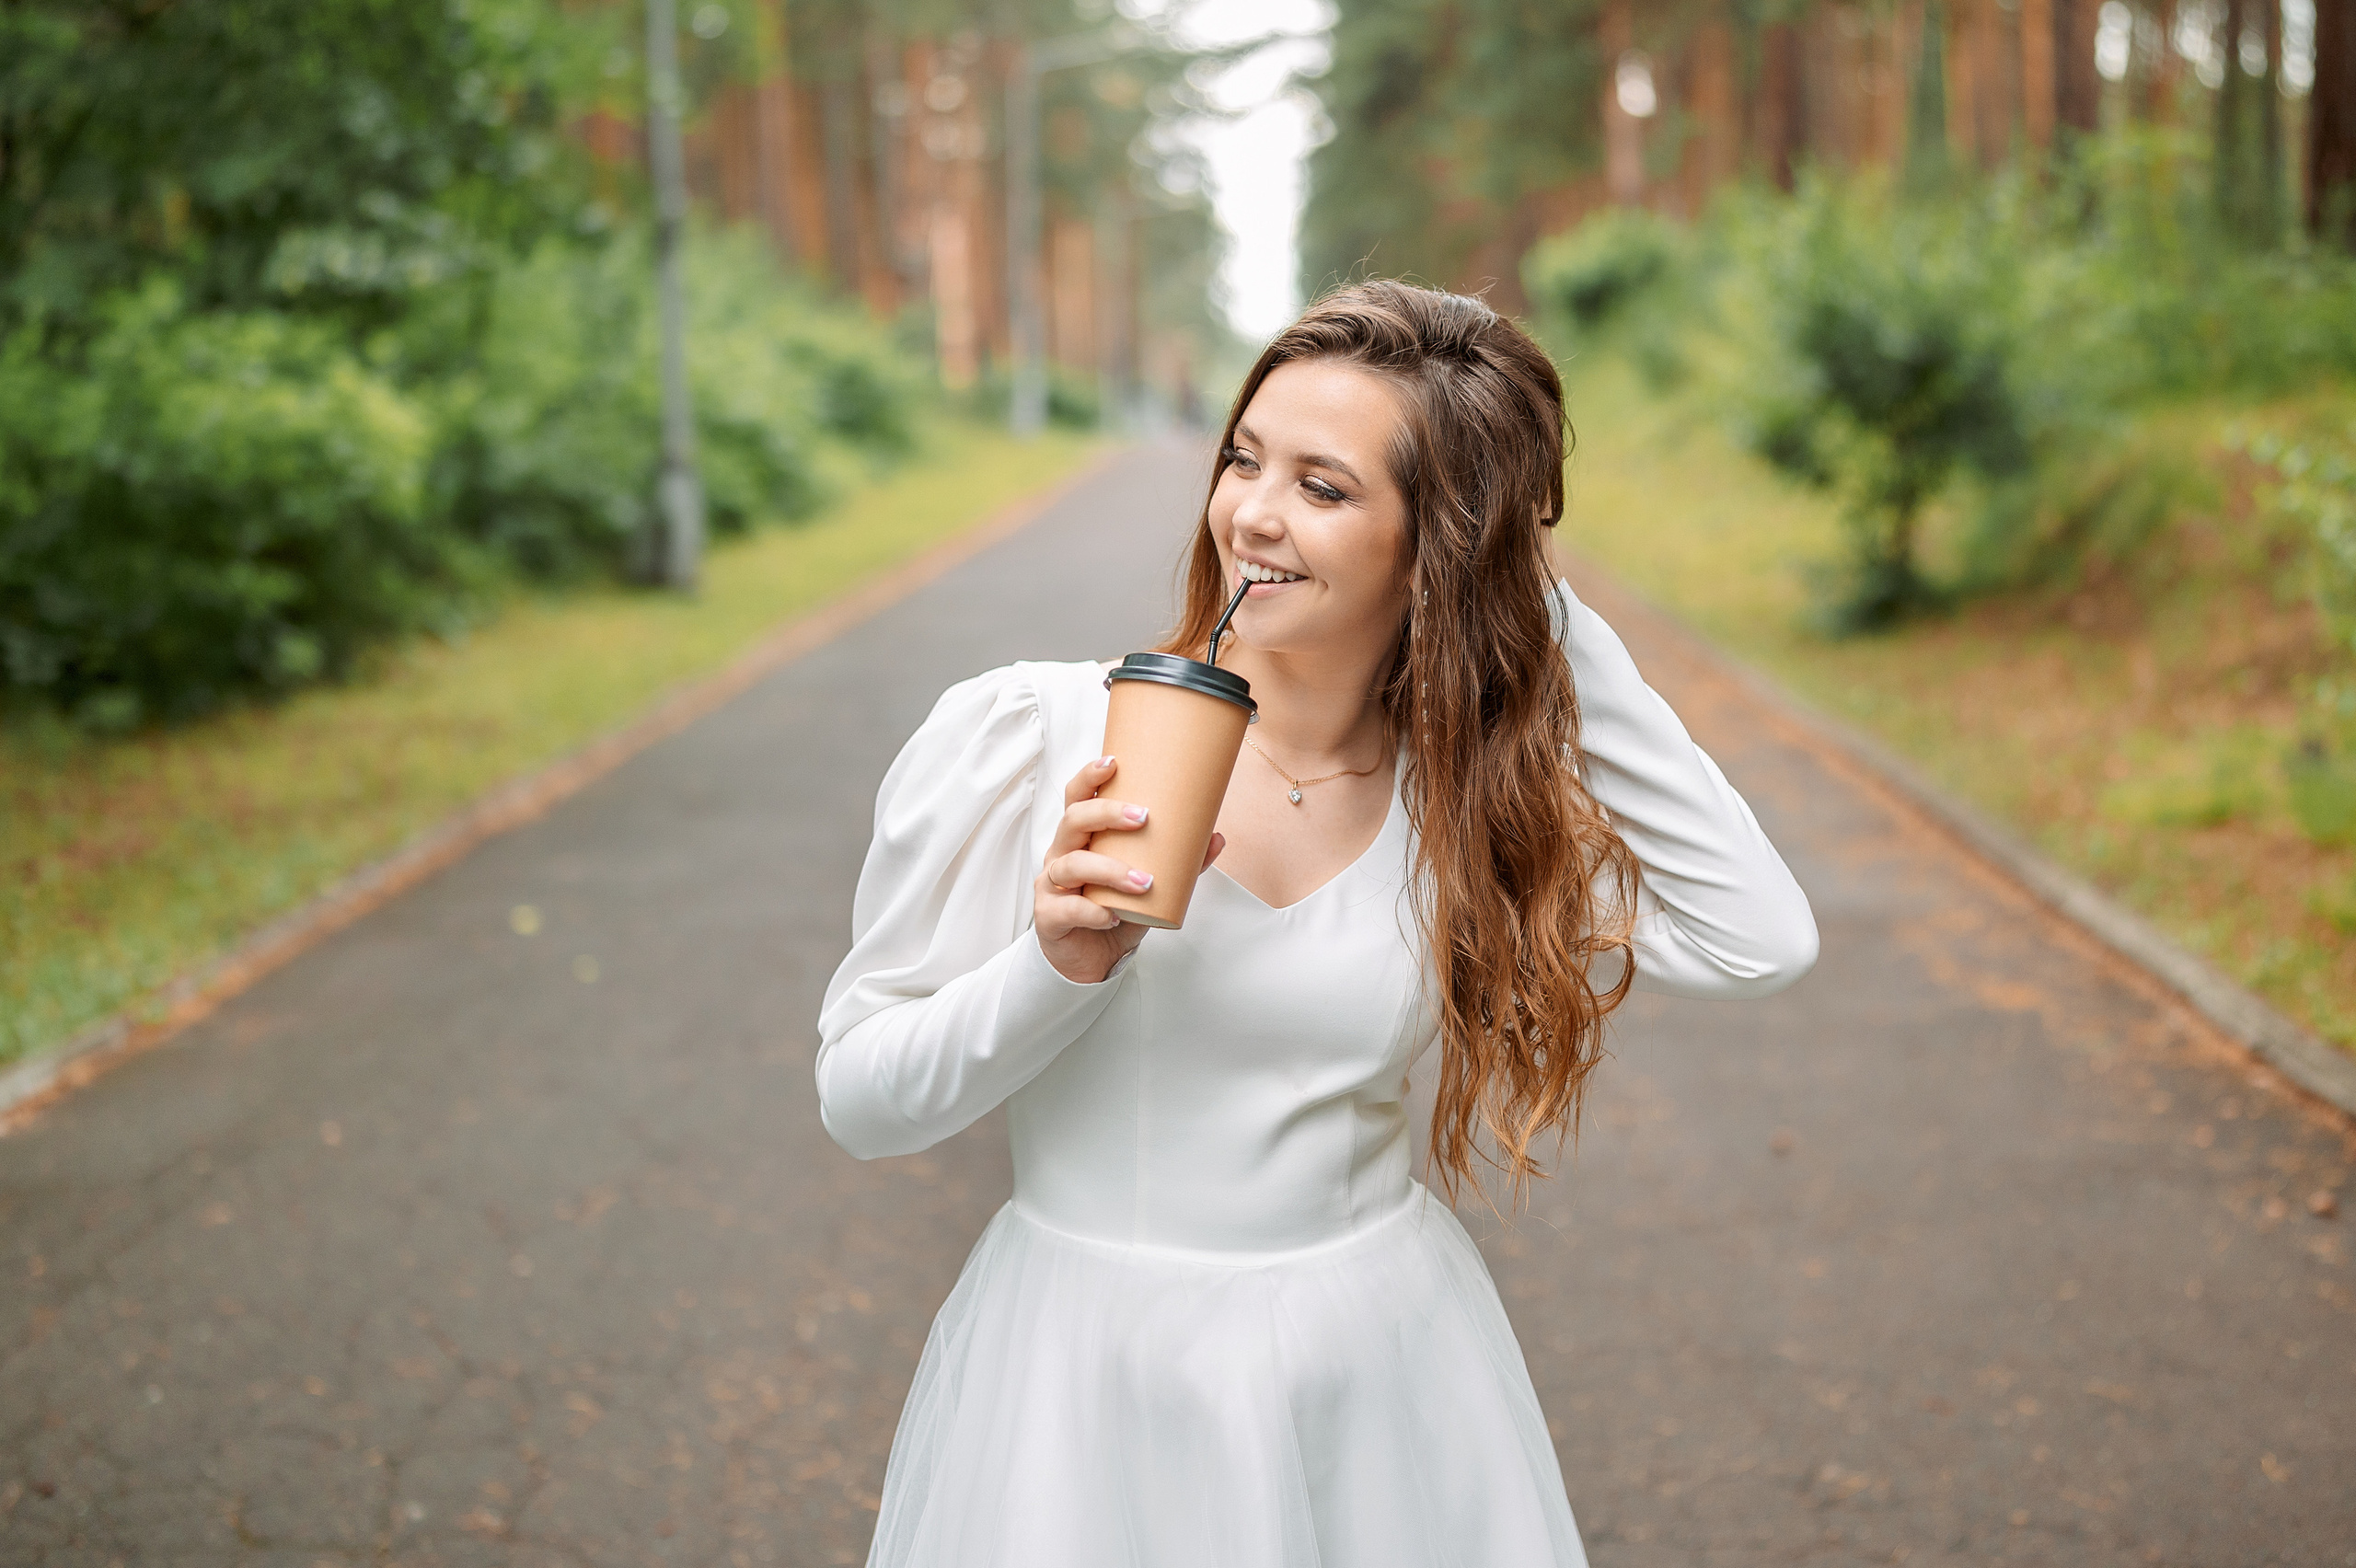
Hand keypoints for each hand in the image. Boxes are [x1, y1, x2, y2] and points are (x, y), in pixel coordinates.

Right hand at [1034, 756, 1224, 983]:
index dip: (1089, 777)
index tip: (1113, 762)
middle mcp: (1061, 854)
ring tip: (1144, 882)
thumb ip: (1181, 862)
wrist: (1092, 959)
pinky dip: (1090, 911)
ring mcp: (1051, 885)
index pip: (1077, 797)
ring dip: (1110, 870)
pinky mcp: (1048, 917)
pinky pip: (1066, 909)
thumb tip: (1217, 837)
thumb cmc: (1117, 910)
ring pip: (1071, 865)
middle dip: (1106, 814)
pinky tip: (1111, 916)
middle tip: (1143, 817)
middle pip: (1073, 820)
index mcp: (1081, 838)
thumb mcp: (1151, 884)